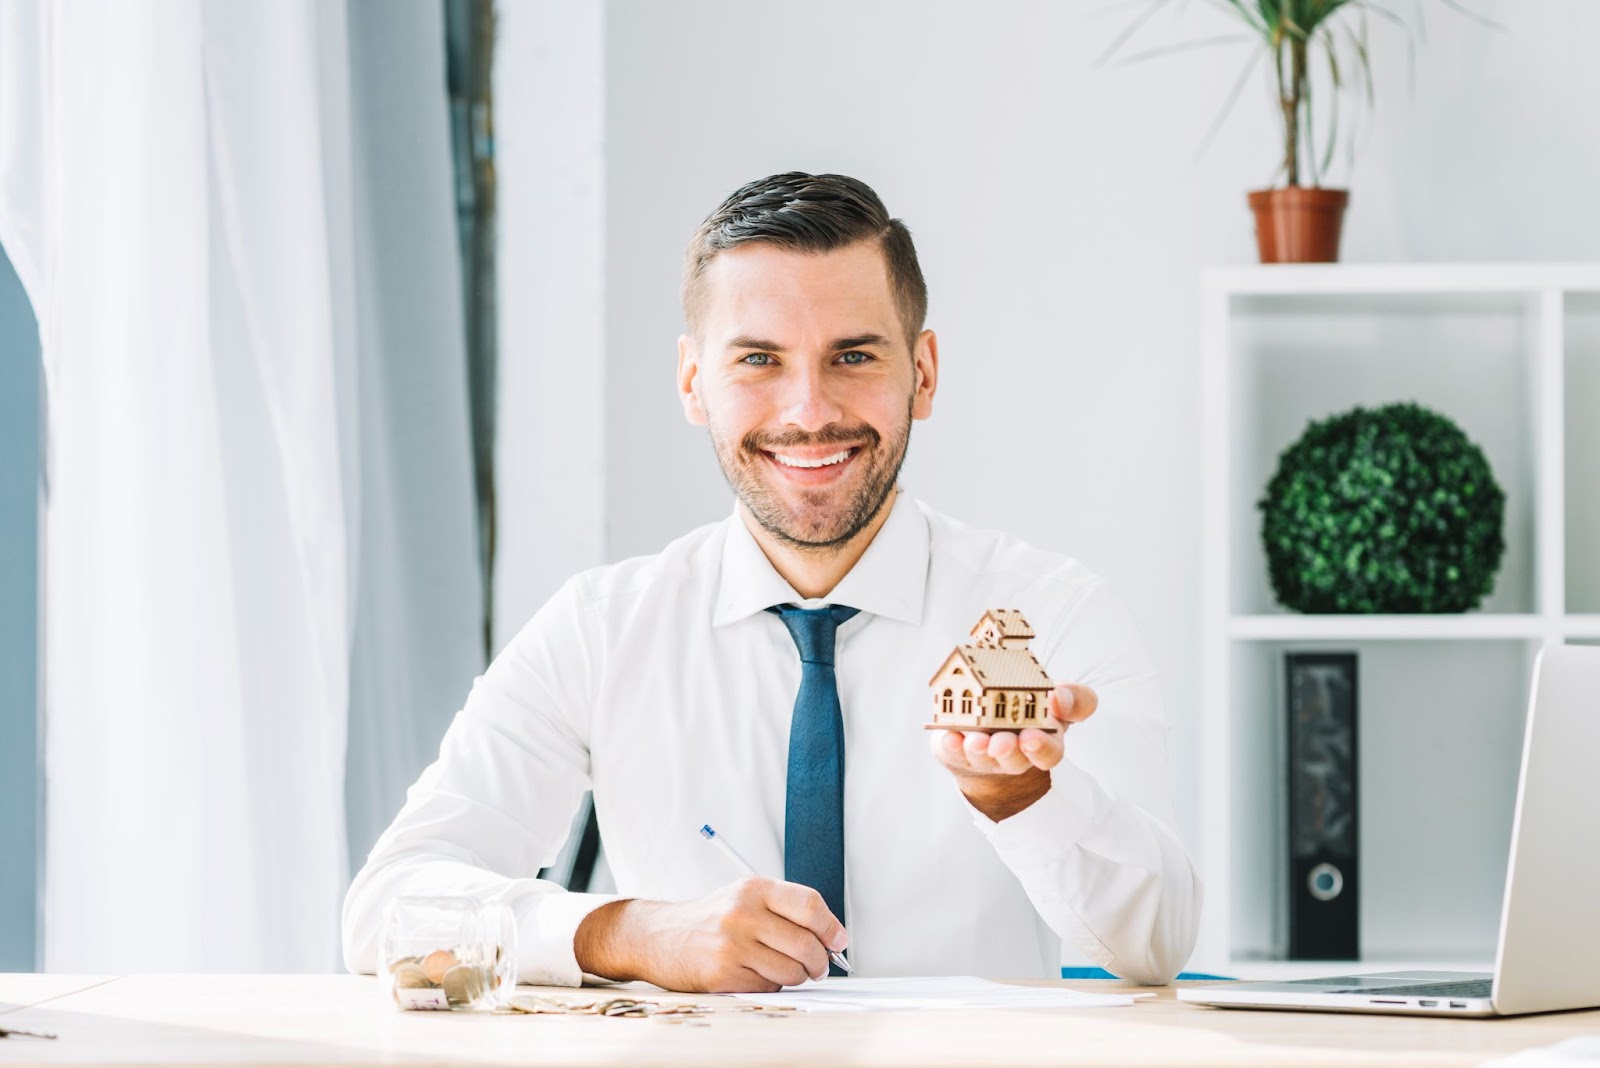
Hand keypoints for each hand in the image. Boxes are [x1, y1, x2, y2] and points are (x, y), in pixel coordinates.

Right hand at [573, 877, 847, 992]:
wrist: (660, 935)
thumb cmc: (711, 918)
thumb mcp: (746, 897)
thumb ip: (786, 910)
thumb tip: (832, 937)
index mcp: (754, 888)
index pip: (809, 905)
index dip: (831, 927)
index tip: (839, 941)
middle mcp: (743, 913)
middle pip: (806, 943)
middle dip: (819, 961)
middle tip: (819, 966)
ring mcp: (732, 945)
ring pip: (791, 971)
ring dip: (797, 977)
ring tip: (786, 970)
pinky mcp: (722, 974)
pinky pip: (768, 987)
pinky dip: (771, 985)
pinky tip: (756, 974)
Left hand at [927, 682, 1098, 819]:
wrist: (998, 724)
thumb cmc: (1032, 710)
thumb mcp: (1059, 701)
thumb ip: (1074, 698)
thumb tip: (1059, 696)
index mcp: (1043, 744)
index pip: (1049, 754)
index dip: (1041, 748)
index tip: (1031, 737)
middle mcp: (1014, 756)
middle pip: (1014, 761)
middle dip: (1008, 751)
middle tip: (1002, 742)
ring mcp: (984, 757)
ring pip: (981, 757)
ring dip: (979, 749)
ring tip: (976, 740)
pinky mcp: (958, 752)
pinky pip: (953, 752)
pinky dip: (951, 745)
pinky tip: (950, 738)